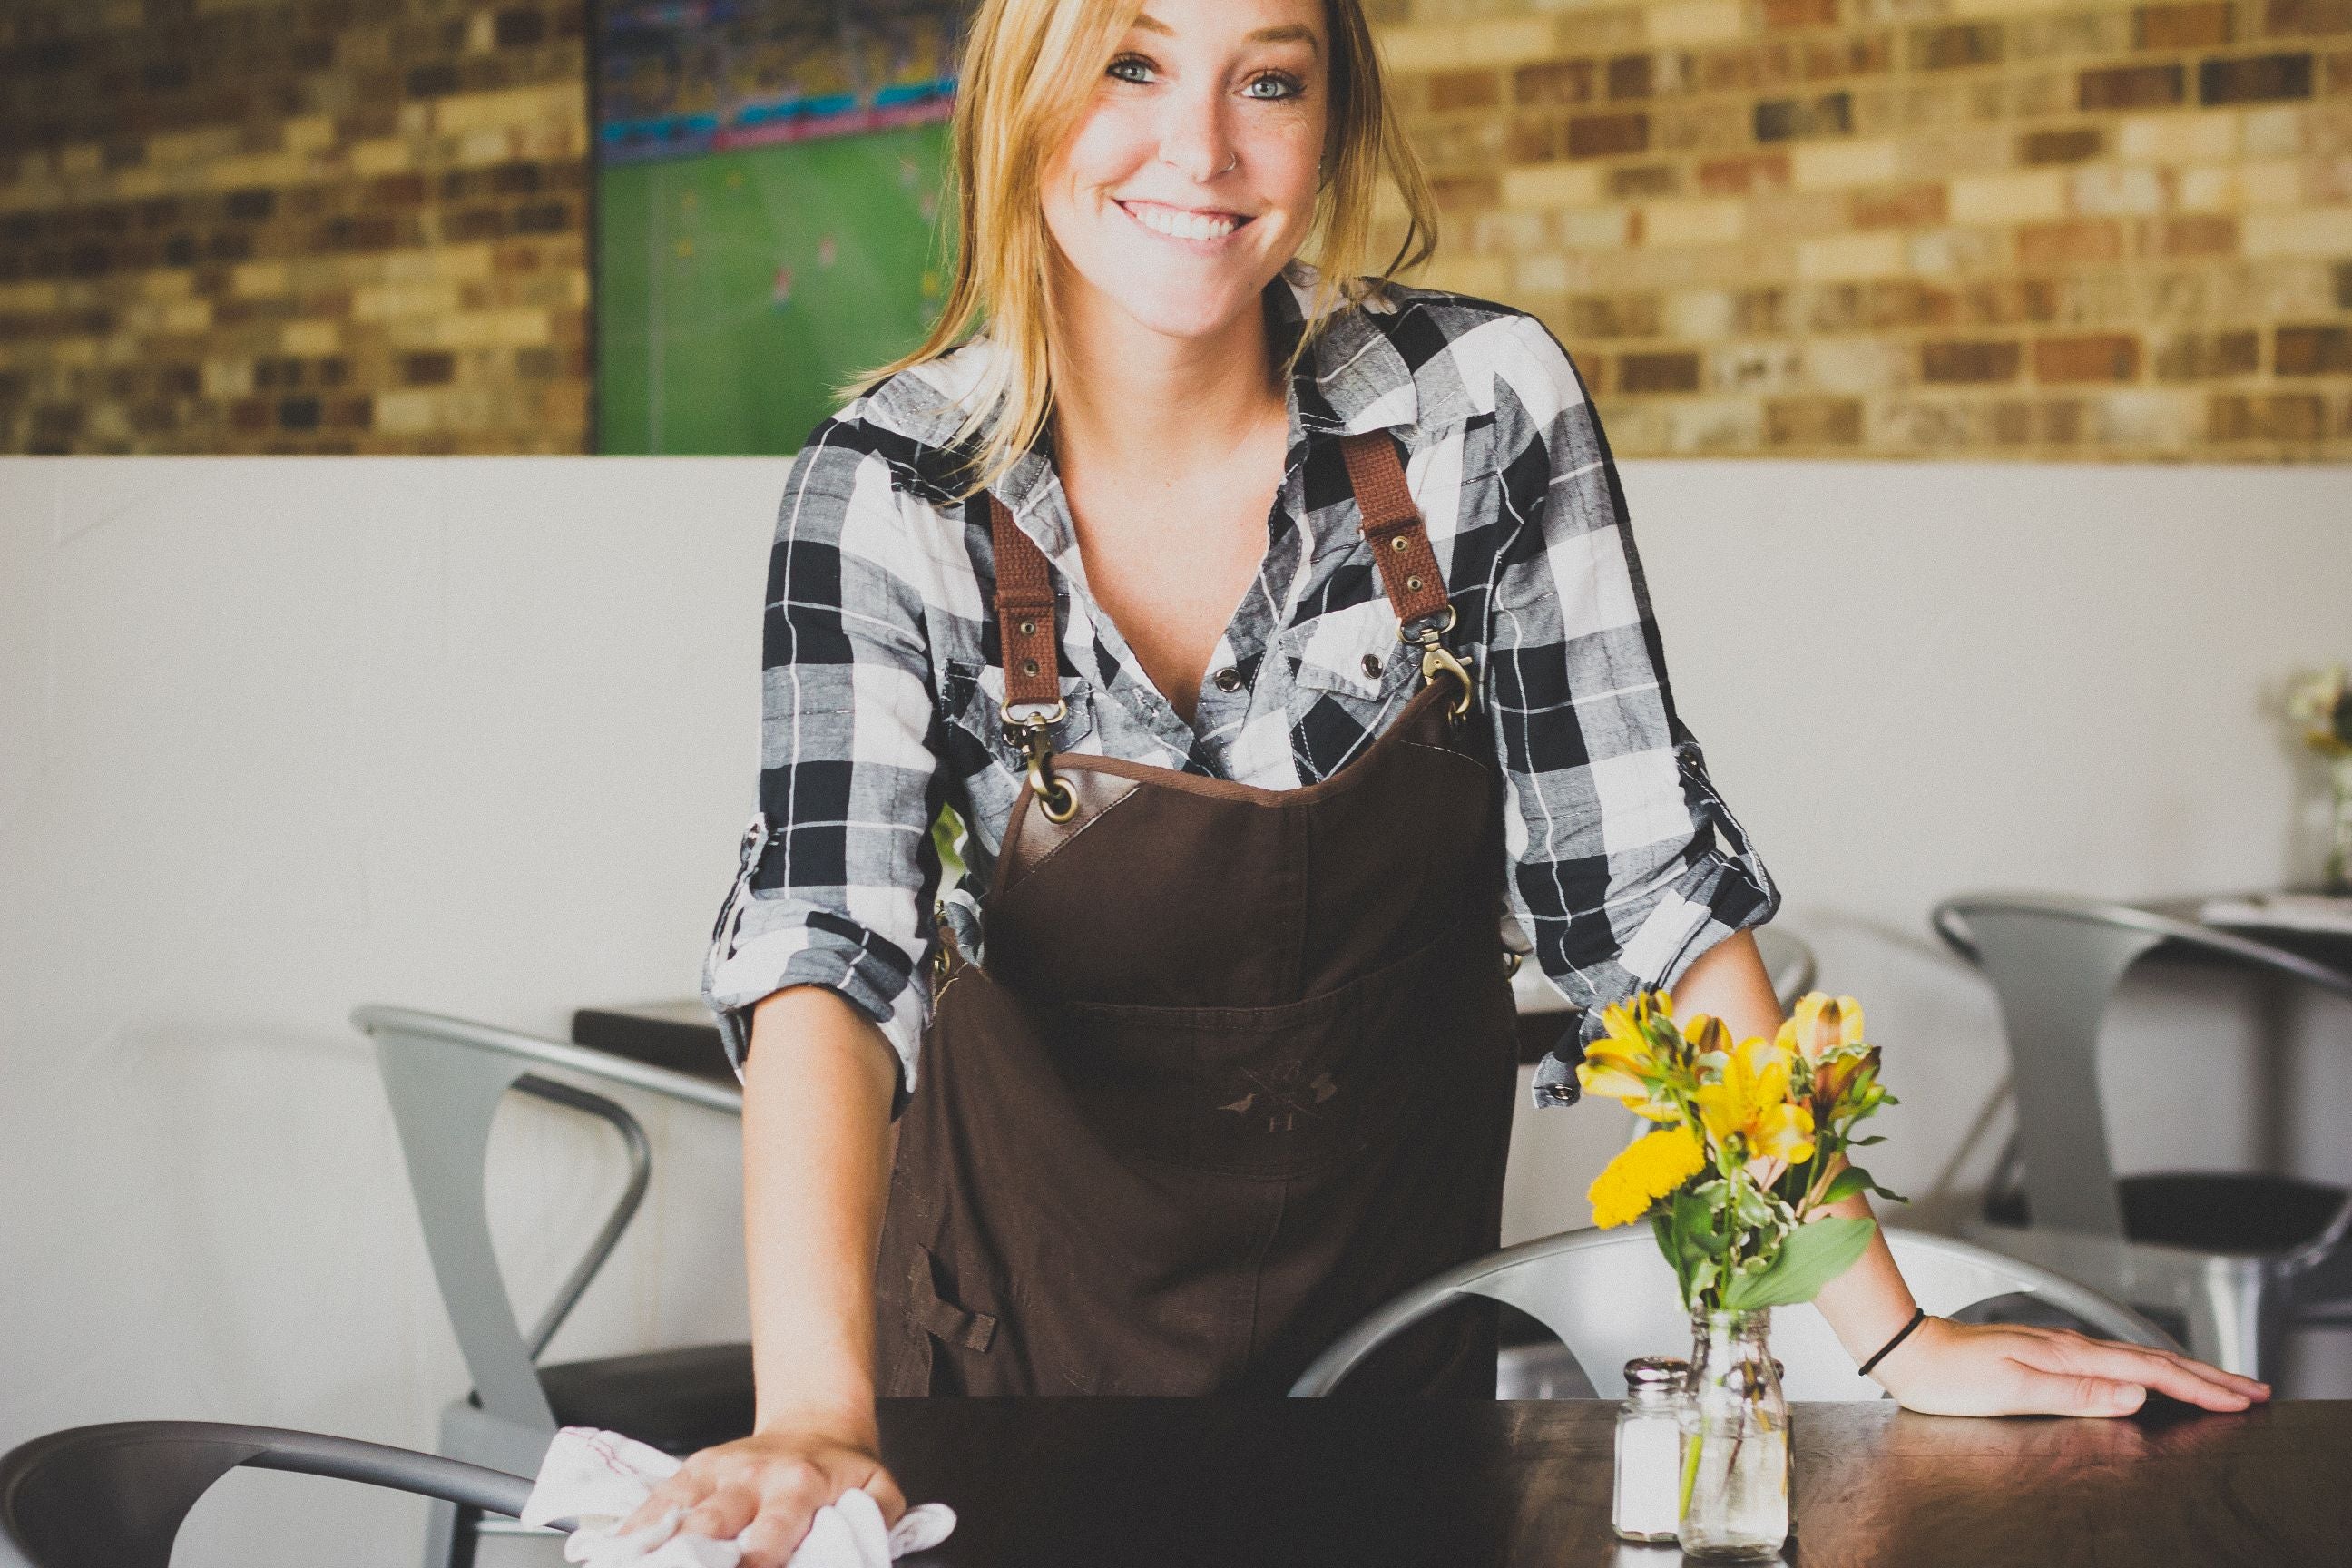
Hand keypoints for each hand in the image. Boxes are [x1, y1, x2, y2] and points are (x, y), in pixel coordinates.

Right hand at [619, 1415, 906, 1567]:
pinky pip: (656, 1502)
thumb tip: (866, 1550)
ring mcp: (715, 1472)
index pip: (775, 1527)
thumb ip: (876, 1519)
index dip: (758, 1558)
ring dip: (653, 1542)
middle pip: (713, 1520)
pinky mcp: (691, 1472)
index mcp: (798, 1483)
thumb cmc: (839, 1469)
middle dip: (693, 1555)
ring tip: (633, 1562)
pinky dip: (634, 1529)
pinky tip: (614, 1551)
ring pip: (676, 1510)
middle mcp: (751, 1476)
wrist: (813, 1422)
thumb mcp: (877, 1486)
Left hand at [1870, 1315, 2271, 1416]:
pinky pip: (2116, 1361)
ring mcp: (2061, 1348)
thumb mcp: (2014, 1389)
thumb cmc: (1952, 1375)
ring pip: (2138, 1358)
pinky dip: (2149, 1369)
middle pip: (2153, 1360)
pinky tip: (2151, 1376)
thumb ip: (2077, 1392)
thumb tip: (2135, 1394)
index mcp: (2070, 1355)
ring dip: (2184, 1371)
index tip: (2239, 1400)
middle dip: (2206, 1376)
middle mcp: (2071, 1346)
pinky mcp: (2049, 1354)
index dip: (2199, 1387)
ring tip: (2218, 1383)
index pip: (2150, 1372)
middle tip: (2253, 1390)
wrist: (1912, 1351)